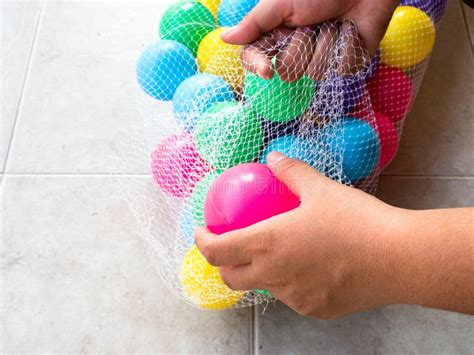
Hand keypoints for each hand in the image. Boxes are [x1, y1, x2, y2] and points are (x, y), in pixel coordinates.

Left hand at [195, 152, 473, 317]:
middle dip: (222, 264)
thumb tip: (272, 158)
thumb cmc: (357, 220)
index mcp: (268, 244)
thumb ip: (291, 172)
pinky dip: (290, 282)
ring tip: (278, 253)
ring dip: (260, 272)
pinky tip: (310, 267)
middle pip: (231, 278)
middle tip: (230, 246)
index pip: (216, 251)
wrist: (398, 258)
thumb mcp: (320, 188)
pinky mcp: (315, 309)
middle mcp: (274, 275)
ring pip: (264, 287)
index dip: (201, 242)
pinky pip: (292, 296)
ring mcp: (294, 297)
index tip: (202, 231)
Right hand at [221, 0, 399, 81]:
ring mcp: (321, 60)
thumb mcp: (282, 3)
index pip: (257, 60)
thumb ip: (255, 23)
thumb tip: (224, 38)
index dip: (259, 66)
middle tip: (313, 23)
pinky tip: (349, 32)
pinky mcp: (344, 66)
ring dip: (327, 43)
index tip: (267, 70)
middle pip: (288, 70)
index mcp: (278, 34)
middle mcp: (297, 50)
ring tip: (335, 23)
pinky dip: (345, 48)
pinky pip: (339, 71)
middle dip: (302, 45)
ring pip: (315, 73)